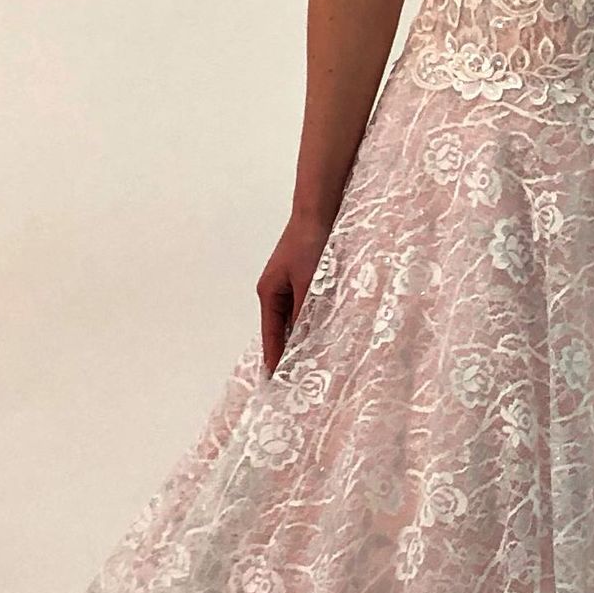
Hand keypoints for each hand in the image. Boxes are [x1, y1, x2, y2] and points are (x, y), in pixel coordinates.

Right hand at [257, 212, 333, 375]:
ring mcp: (290, 284)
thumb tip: (303, 340)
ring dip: (303, 334)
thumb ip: (306, 312)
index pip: (271, 334)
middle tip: (297, 377)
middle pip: (281, 328)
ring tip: (312, 360)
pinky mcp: (305, 277)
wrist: (319, 211)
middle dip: (289, 350)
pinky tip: (324, 330)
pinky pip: (306, 306)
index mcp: (269, 293)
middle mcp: (276, 291)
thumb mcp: (309, 283)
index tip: (276, 380)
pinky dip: (312, 319)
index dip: (275, 357)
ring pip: (295, 318)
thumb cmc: (309, 244)